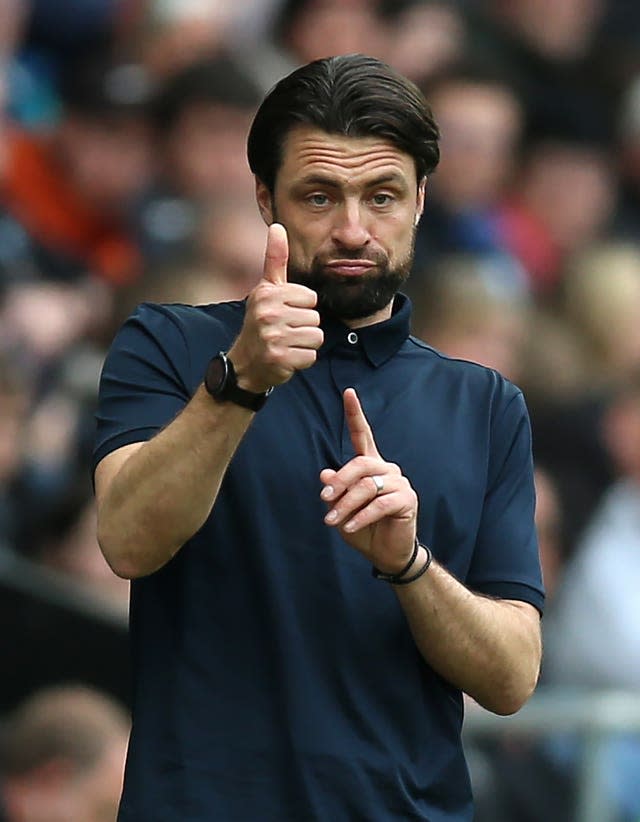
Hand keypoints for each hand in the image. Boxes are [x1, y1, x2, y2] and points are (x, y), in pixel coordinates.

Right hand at [228, 223, 323, 391]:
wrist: (245, 364)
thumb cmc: (261, 323)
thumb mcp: (266, 289)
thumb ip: (275, 259)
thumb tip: (277, 226)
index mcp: (267, 293)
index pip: (310, 298)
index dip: (302, 308)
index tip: (283, 314)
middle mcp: (267, 312)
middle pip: (315, 318)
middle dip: (304, 327)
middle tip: (283, 332)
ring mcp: (272, 336)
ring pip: (316, 336)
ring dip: (305, 344)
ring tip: (286, 344)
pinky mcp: (279, 357)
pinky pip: (311, 355)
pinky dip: (302, 360)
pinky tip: (286, 357)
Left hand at [320, 388, 417, 572]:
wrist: (386, 553)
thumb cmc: (363, 528)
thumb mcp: (341, 509)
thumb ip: (335, 491)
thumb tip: (325, 474)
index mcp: (371, 466)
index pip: (363, 435)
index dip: (355, 414)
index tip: (348, 393)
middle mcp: (386, 469)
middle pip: (359, 464)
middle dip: (339, 483)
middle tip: (324, 500)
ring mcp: (399, 483)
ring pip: (367, 486)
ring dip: (346, 504)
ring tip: (333, 521)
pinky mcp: (407, 500)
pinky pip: (379, 504)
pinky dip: (361, 516)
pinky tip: (351, 527)